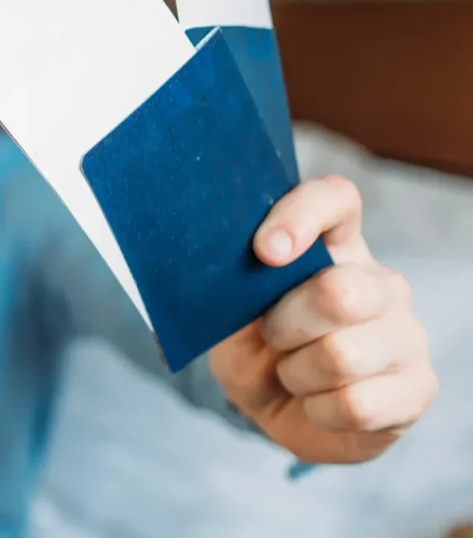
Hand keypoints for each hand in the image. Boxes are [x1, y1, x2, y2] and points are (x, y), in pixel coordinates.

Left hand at [209, 175, 437, 463]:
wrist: (283, 415)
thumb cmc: (258, 353)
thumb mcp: (228, 319)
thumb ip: (225, 290)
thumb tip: (198, 274)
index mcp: (333, 247)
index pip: (335, 199)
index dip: (301, 216)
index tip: (264, 251)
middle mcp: (379, 282)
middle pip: (340, 291)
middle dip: (284, 326)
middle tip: (273, 339)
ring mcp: (406, 333)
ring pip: (342, 356)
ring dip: (296, 376)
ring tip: (295, 375)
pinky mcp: (418, 387)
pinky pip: (355, 404)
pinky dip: (317, 411)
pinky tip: (319, 404)